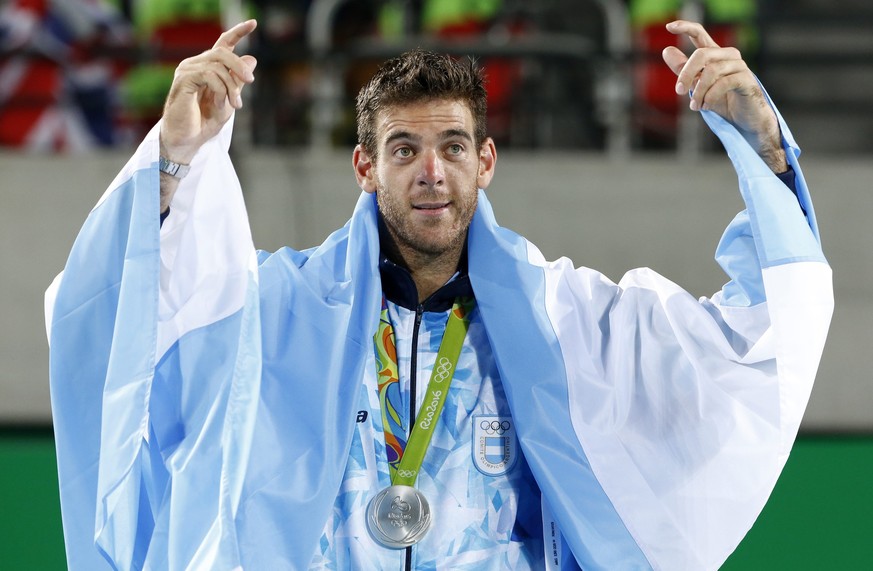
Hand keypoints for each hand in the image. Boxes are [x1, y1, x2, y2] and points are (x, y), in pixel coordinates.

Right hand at [160, 20, 257, 163]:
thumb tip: (252, 59)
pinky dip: (220, 89)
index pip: (223, 44)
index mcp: (208, 68)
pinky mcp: (183, 79)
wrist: (187, 140)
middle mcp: (196, 64)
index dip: (238, 32)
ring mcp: (187, 70)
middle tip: (250, 81)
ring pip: (218, 65)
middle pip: (223, 52)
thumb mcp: (229, 101)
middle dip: (239, 66)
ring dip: (231, 86)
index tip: (253, 23)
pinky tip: (221, 102)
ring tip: (234, 105)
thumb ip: (238, 81)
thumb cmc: (204, 123)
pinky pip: (209, 75)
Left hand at [662, 20, 786, 171]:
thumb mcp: (698, 86)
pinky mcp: (747, 80)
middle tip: (678, 91)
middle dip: (686, 73)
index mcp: (715, 56)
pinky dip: (710, 96)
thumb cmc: (723, 102)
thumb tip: (666, 50)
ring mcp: (739, 67)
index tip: (669, 26)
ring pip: (711, 71)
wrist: (745, 121)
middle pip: (702, 54)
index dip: (685, 27)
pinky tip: (706, 106)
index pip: (700, 34)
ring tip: (695, 106)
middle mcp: (728, 56)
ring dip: (698, 91)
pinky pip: (723, 83)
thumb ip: (683, 70)